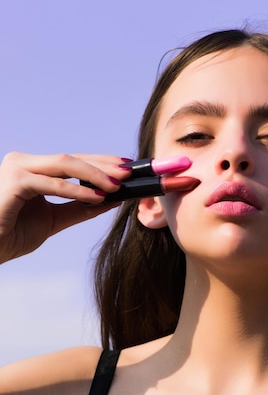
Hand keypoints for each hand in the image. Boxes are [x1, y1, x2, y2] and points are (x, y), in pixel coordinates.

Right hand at [0, 152, 131, 263]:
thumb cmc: (9, 235)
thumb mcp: (52, 220)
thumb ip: (78, 208)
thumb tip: (110, 199)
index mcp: (30, 169)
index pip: (71, 161)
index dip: (99, 162)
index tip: (125, 167)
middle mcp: (23, 163)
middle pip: (71, 158)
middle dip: (103, 165)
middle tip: (129, 172)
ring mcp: (17, 168)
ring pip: (65, 164)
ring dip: (95, 174)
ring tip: (118, 184)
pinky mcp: (15, 181)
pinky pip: (53, 184)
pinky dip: (78, 190)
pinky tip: (98, 196)